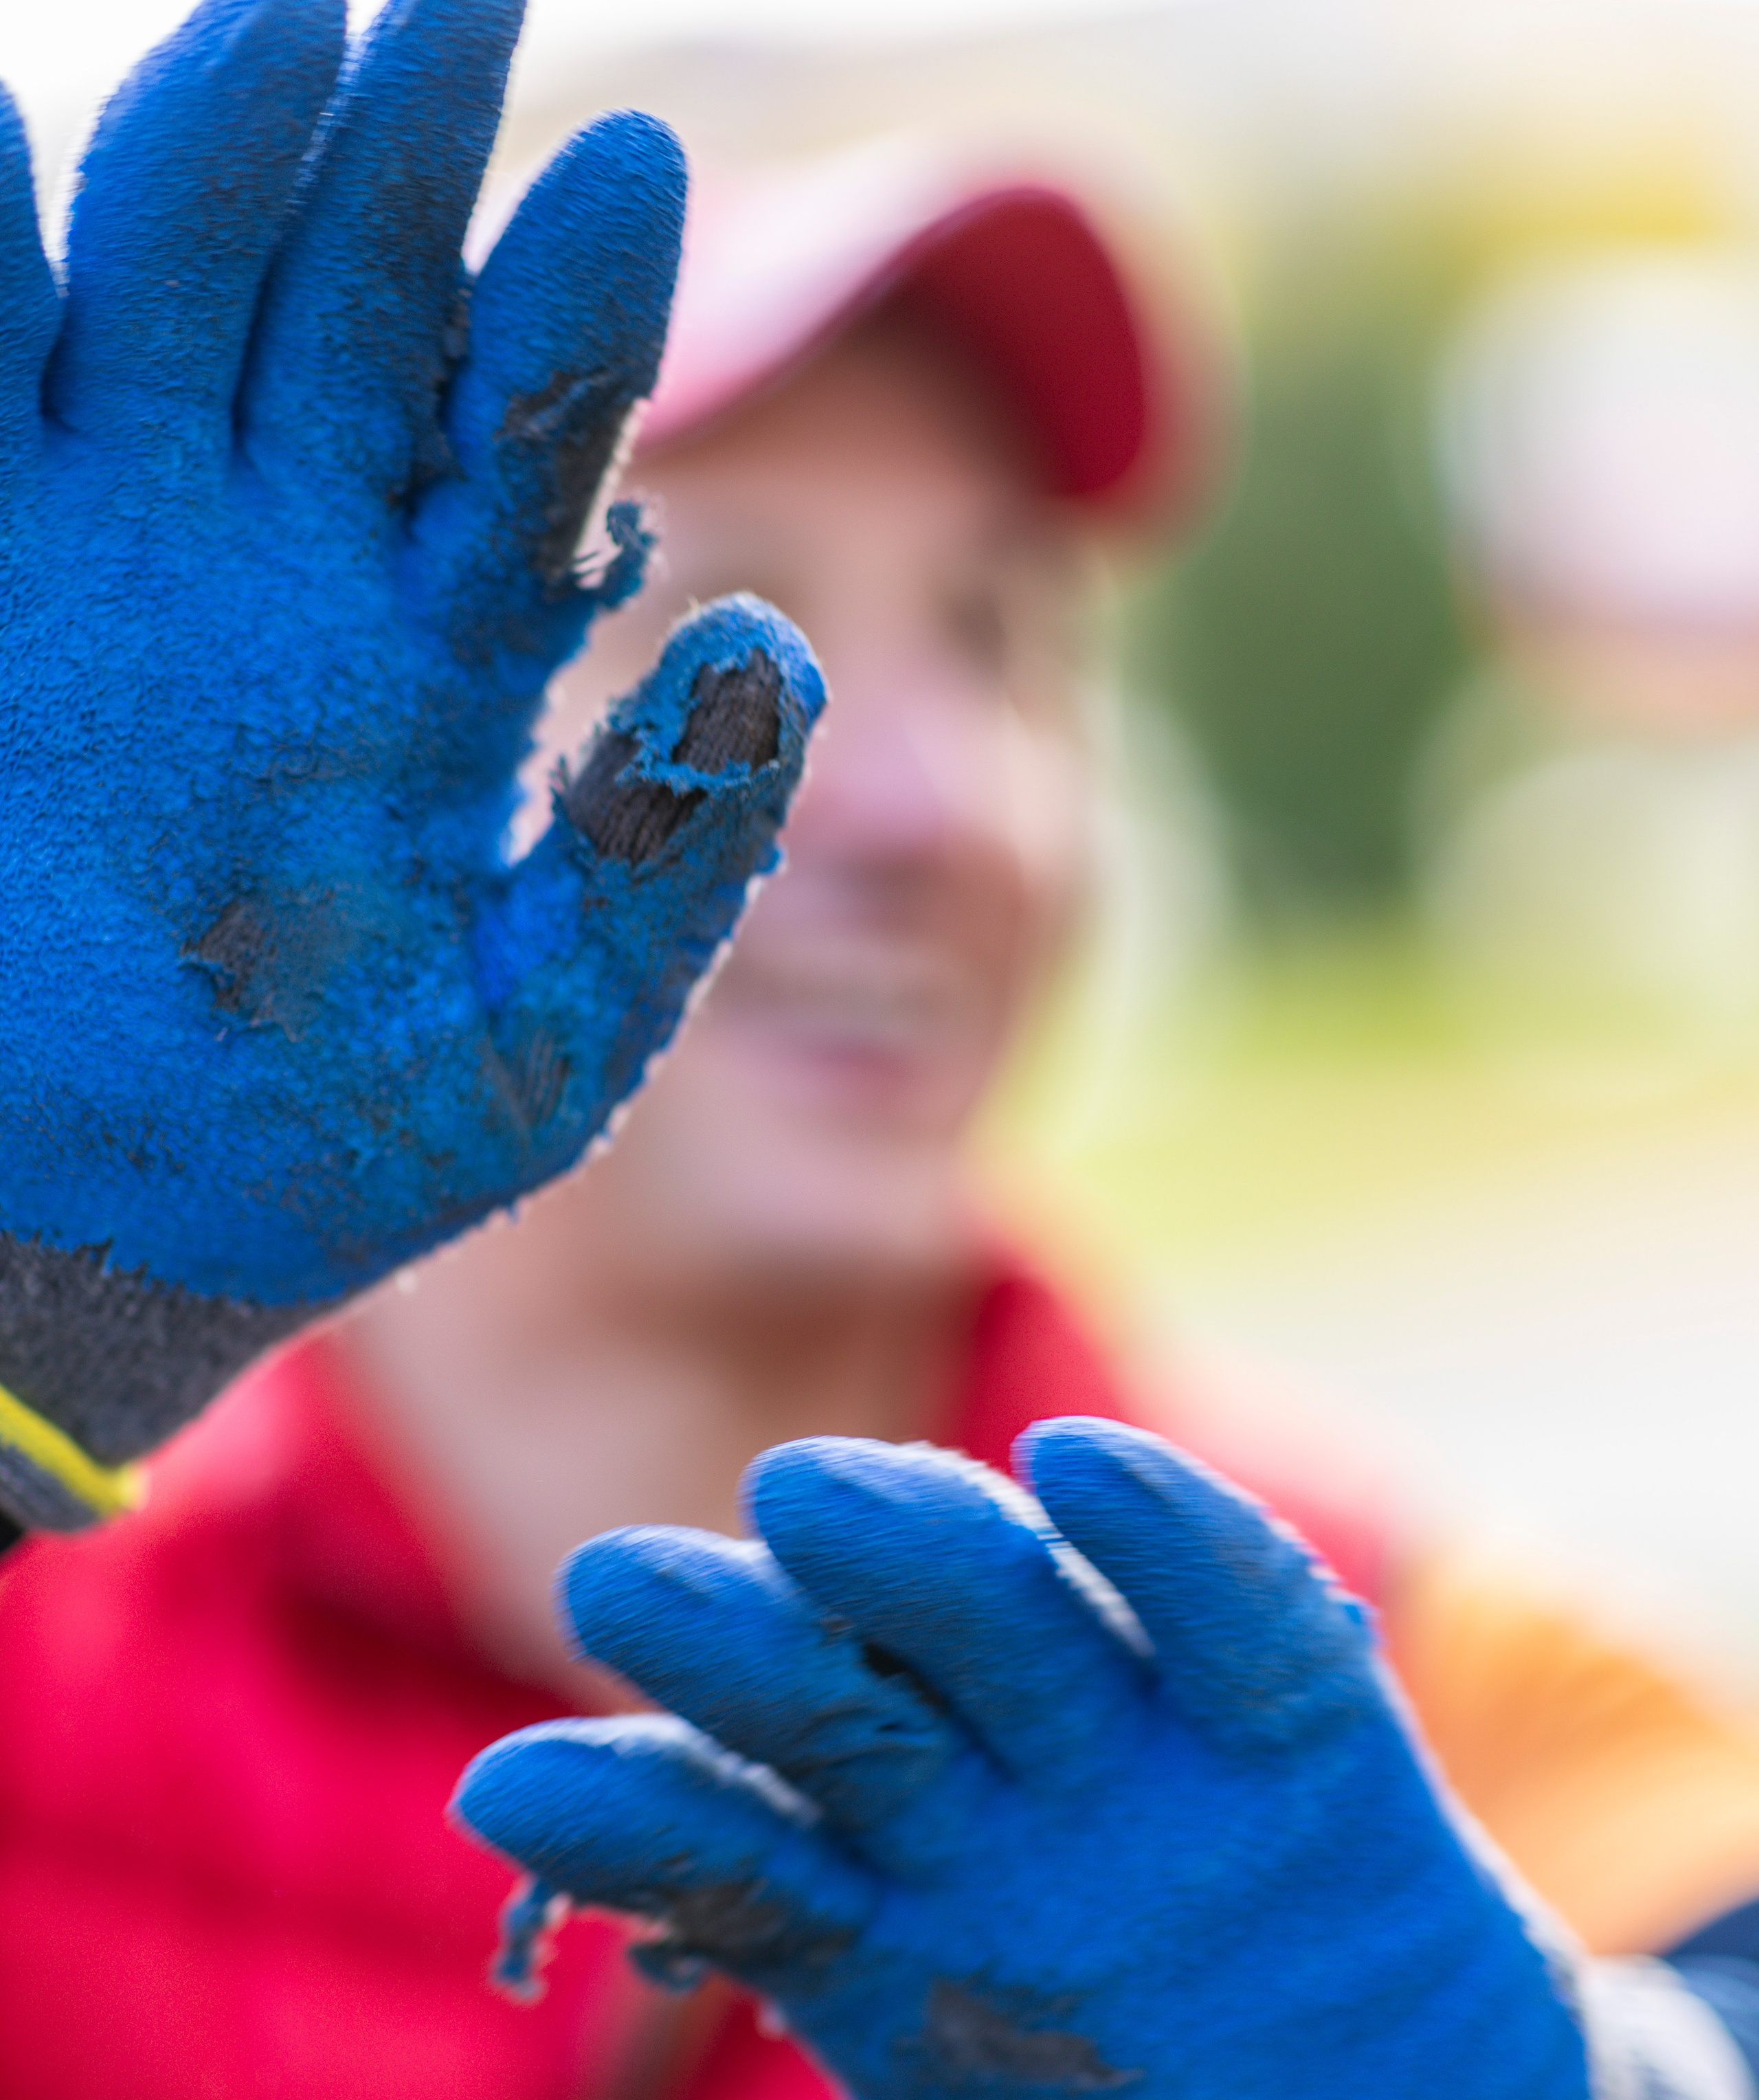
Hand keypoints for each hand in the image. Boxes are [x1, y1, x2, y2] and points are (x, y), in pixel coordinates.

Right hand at [0, 0, 820, 1517]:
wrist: (101, 1238)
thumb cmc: (328, 1163)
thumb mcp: (544, 1042)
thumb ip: (667, 862)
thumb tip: (774, 650)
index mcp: (434, 652)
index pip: (522, 426)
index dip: (572, 305)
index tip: (631, 178)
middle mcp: (283, 567)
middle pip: (357, 304)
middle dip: (405, 156)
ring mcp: (116, 552)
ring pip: (173, 296)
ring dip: (226, 159)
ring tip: (297, 29)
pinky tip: (4, 128)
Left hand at [455, 1422, 1590, 2099]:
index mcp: (860, 1938)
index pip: (716, 1841)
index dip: (617, 1811)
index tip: (509, 1789)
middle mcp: (974, 1820)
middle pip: (834, 1700)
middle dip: (734, 1642)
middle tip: (616, 1585)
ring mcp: (1134, 1763)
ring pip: (1001, 1616)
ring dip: (908, 1548)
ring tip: (806, 1501)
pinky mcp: (1298, 1733)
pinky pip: (1229, 1611)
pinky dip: (1168, 1535)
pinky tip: (1081, 1464)